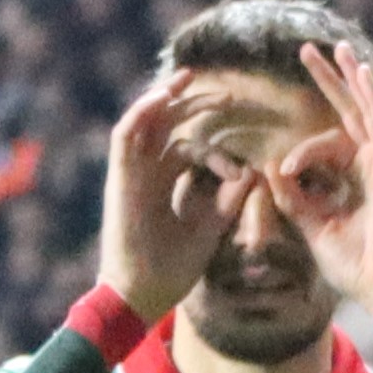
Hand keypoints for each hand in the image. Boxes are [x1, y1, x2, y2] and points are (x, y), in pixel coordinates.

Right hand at [92, 74, 230, 321]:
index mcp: (164, 186)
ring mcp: (131, 173)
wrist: (143, 293)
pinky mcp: (120, 176)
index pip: (188, 151)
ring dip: (165, 98)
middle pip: (167, 127)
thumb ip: (229, 201)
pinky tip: (164, 97)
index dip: (217, 154)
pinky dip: (142, 112)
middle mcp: (146, 174)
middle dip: (193, 105)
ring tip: (187, 78)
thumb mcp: (210, 229)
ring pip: (144, 122)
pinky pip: (126, 134)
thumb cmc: (172, 269)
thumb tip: (252, 174)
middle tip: (226, 95)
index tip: (238, 174)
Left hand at [279, 37, 372, 314]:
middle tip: (307, 50)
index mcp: (356, 180)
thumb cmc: (353, 266)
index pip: (328, 145)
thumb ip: (293, 199)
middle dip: (328, 81)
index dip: (301, 149)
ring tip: (337, 49)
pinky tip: (362, 74)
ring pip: (368, 111)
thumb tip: (271, 168)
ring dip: (352, 79)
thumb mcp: (312, 228)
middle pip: (348, 113)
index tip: (281, 167)